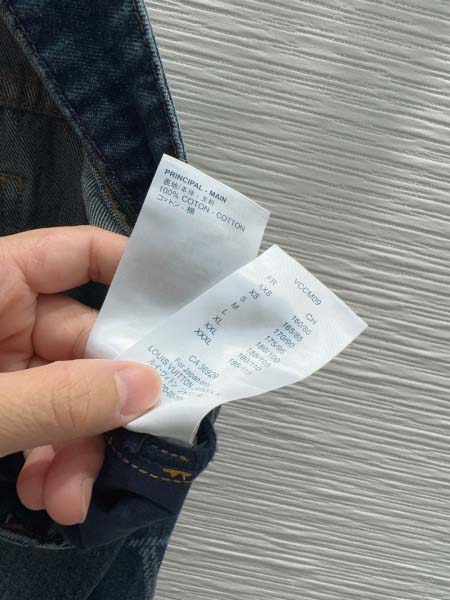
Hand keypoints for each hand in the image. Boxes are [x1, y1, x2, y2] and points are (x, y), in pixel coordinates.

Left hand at [0, 226, 160, 525]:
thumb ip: (57, 399)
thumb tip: (146, 389)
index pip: (74, 253)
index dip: (129, 269)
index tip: (176, 306)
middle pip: (84, 342)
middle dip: (106, 400)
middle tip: (129, 443)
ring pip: (69, 392)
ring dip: (79, 445)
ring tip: (69, 495)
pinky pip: (43, 421)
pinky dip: (51, 459)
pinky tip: (44, 492)